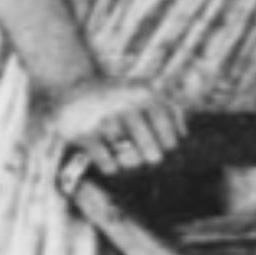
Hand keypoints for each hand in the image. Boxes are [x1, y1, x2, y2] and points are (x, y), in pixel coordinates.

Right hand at [43, 79, 186, 176]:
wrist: (72, 88)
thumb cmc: (117, 96)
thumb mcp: (145, 92)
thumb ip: (171, 110)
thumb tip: (184, 135)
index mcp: (146, 95)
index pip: (171, 140)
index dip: (167, 149)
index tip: (160, 146)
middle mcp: (126, 105)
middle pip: (154, 156)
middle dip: (148, 159)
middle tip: (143, 155)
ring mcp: (104, 120)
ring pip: (131, 162)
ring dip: (129, 163)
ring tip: (124, 154)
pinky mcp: (83, 134)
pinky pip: (108, 165)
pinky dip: (110, 166)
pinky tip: (107, 157)